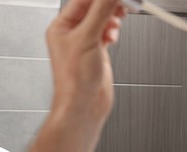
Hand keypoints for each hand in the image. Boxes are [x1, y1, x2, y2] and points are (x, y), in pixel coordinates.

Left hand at [46, 0, 125, 122]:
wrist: (83, 106)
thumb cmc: (75, 81)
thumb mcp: (87, 39)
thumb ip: (101, 11)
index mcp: (61, 26)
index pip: (83, 0)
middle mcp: (72, 34)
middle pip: (94, 8)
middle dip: (109, 5)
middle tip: (124, 5)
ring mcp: (85, 43)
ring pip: (101, 19)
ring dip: (112, 18)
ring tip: (118, 20)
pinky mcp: (96, 52)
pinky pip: (106, 32)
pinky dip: (112, 30)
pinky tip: (113, 36)